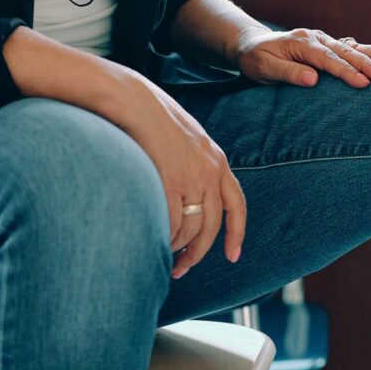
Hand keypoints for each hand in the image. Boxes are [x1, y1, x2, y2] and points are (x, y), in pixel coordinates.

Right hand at [109, 72, 247, 275]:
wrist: (134, 101)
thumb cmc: (152, 117)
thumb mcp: (186, 139)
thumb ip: (194, 163)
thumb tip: (188, 193)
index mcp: (217, 161)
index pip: (236, 204)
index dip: (236, 233)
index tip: (233, 255)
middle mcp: (210, 171)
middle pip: (212, 226)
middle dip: (199, 253)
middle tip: (183, 268)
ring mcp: (192, 178)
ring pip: (192, 230)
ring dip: (178, 249)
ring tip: (165, 257)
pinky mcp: (171, 182)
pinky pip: (173, 224)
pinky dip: (166, 238)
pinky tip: (156, 242)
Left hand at [235, 27, 370, 89]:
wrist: (252, 45)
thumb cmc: (256, 59)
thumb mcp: (263, 67)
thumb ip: (287, 72)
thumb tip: (313, 80)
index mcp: (301, 43)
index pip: (327, 59)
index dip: (345, 71)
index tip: (362, 83)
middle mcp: (316, 38)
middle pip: (346, 51)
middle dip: (368, 63)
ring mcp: (324, 40)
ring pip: (353, 46)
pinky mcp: (328, 45)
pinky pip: (351, 48)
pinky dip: (369, 52)